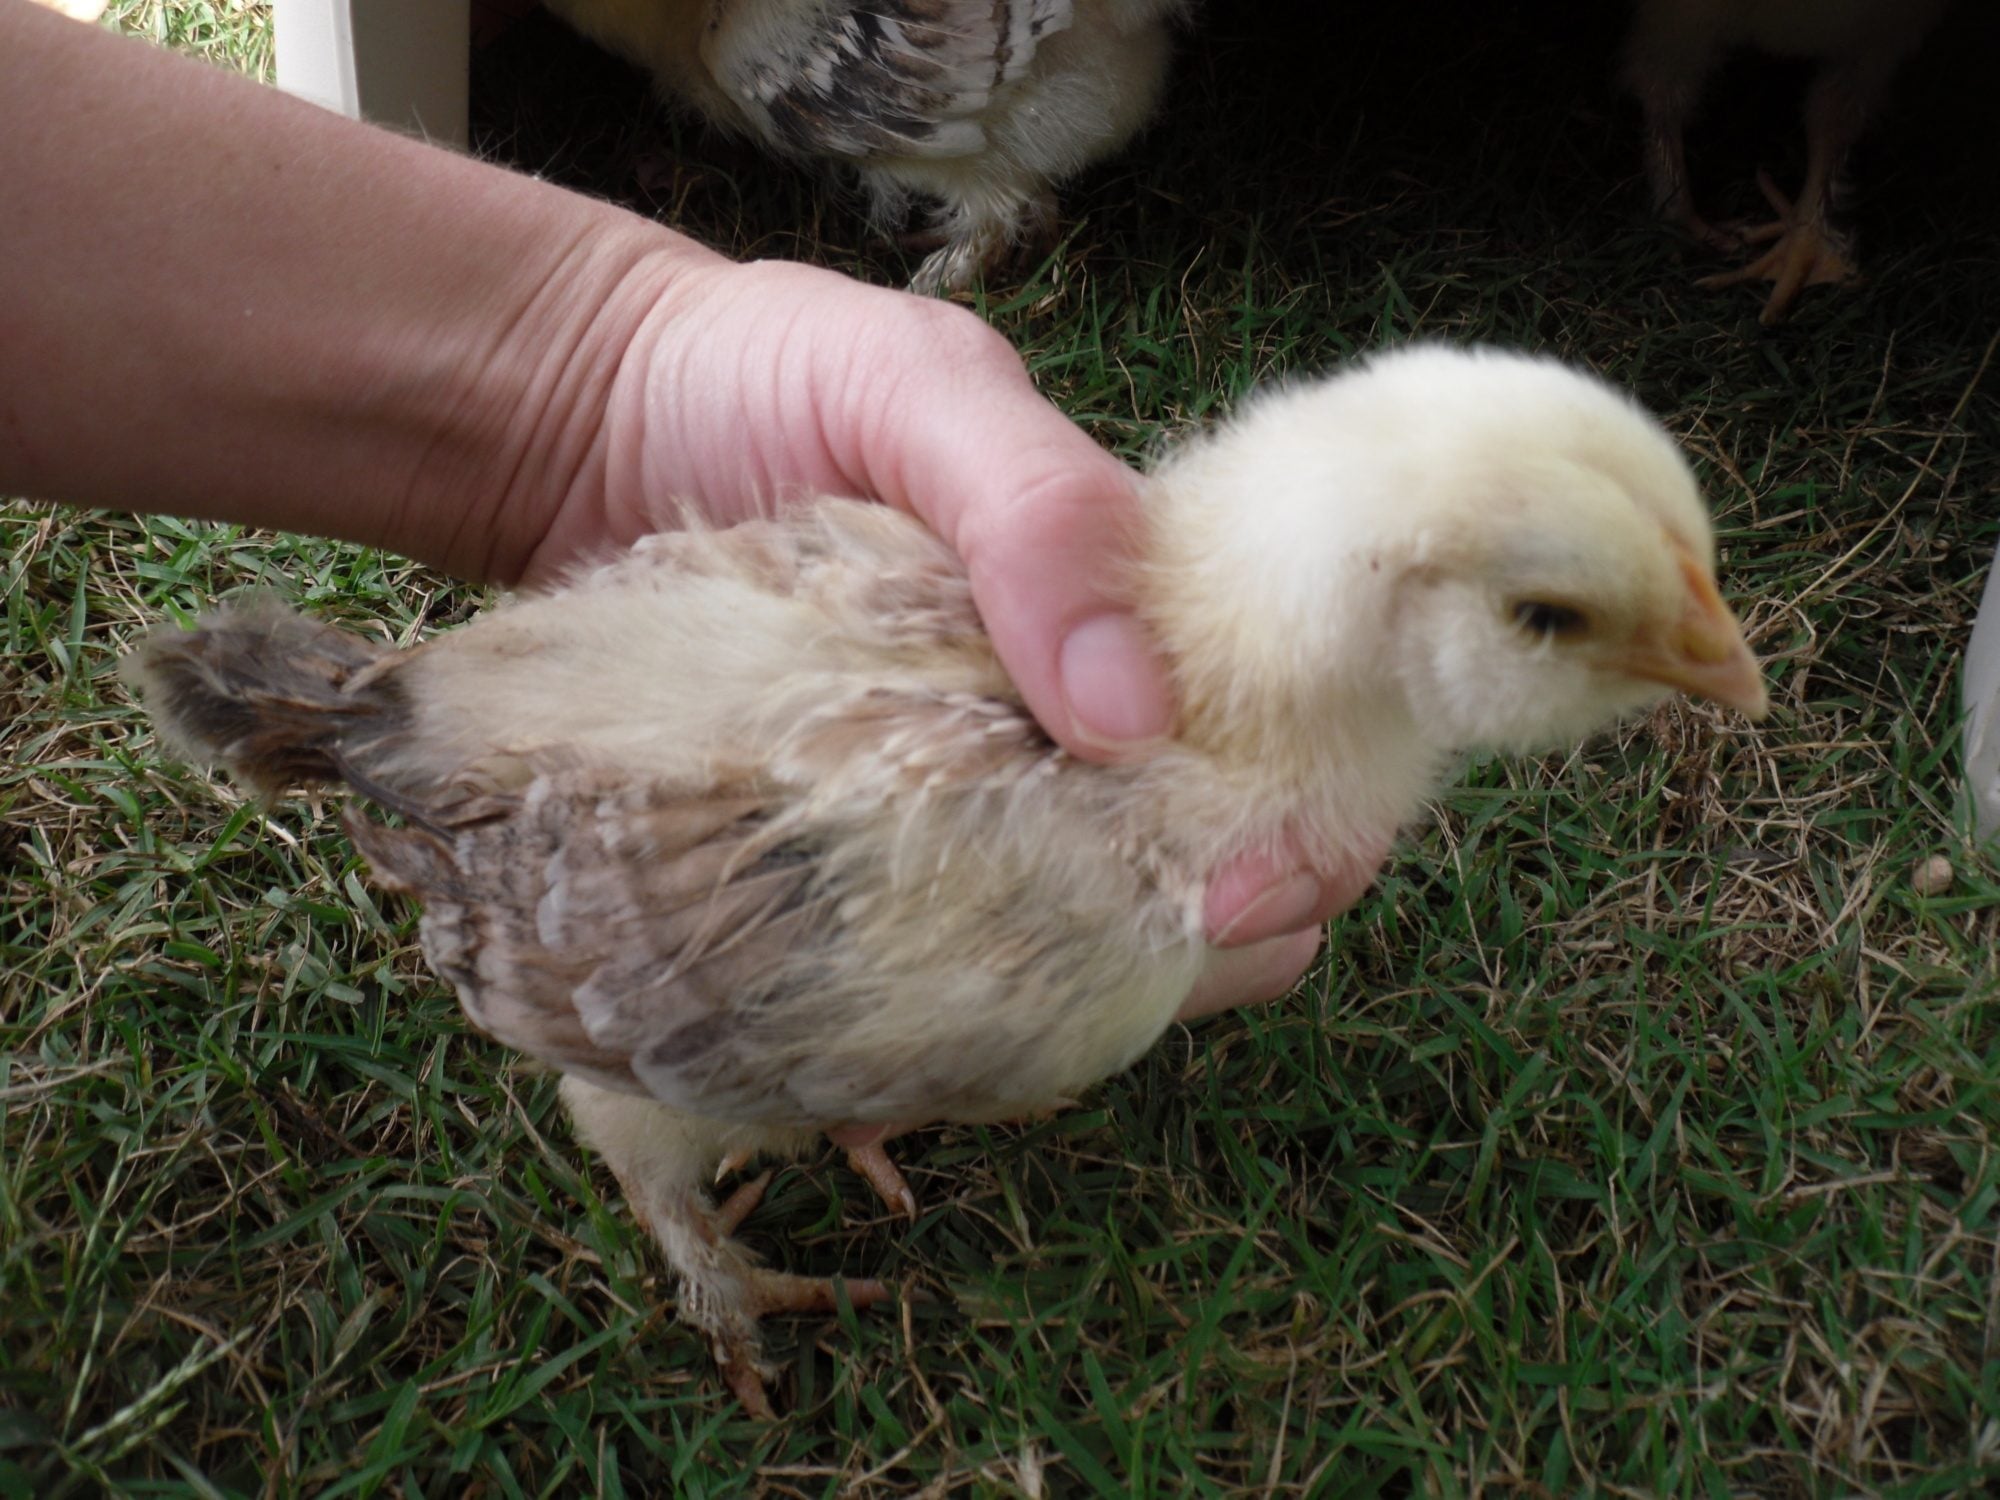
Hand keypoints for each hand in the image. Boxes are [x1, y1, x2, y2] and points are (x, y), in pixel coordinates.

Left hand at [523, 258, 1386, 1011]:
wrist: (577, 412)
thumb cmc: (768, 373)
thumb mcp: (923, 390)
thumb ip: (1044, 513)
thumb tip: (1134, 720)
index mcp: (1136, 624)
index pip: (1283, 755)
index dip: (1303, 836)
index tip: (1243, 898)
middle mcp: (1064, 736)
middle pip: (1189, 889)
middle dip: (1193, 955)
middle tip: (1115, 974)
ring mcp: (952, 809)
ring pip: (1062, 957)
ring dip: (1056, 1013)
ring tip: (991, 1025)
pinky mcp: (842, 864)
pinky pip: (915, 978)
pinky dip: (916, 1035)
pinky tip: (871, 1069)